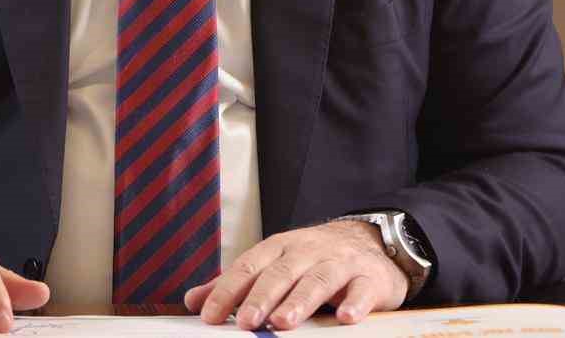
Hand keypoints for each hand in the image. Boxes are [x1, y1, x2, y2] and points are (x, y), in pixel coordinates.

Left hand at [183, 219, 407, 328]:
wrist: (370, 242)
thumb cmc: (313, 259)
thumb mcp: (274, 265)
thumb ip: (237, 284)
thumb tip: (194, 300)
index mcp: (279, 248)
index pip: (248, 267)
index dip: (228, 290)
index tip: (209, 315)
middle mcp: (307, 251)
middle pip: (281, 273)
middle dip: (262, 297)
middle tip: (246, 322)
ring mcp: (339, 262)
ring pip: (318, 280)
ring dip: (300, 301)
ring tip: (284, 323)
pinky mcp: (369, 278)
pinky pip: (362, 290)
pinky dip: (354, 303)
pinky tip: (345, 318)